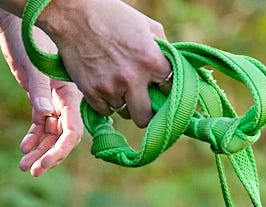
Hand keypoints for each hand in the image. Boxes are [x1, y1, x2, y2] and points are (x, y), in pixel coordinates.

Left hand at [0, 12, 82, 175]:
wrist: (20, 27)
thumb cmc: (30, 42)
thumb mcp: (33, 68)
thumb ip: (39, 92)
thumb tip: (44, 117)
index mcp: (72, 97)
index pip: (72, 132)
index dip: (61, 150)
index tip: (46, 163)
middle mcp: (67, 104)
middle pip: (62, 138)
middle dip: (48, 156)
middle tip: (33, 171)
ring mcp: (54, 103)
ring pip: (51, 135)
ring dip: (39, 151)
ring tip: (25, 166)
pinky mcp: (42, 101)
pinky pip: (41, 126)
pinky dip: (33, 137)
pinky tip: (24, 147)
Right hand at [36, 0, 170, 126]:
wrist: (72, 12)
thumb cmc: (113, 16)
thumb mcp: (148, 26)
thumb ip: (164, 50)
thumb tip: (175, 70)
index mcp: (150, 61)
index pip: (171, 90)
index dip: (166, 89)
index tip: (161, 87)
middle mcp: (132, 78)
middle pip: (147, 116)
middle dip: (147, 111)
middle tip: (144, 102)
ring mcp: (110, 87)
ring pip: (125, 113)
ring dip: (126, 103)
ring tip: (121, 86)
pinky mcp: (90, 91)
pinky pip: (105, 111)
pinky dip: (107, 103)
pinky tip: (106, 87)